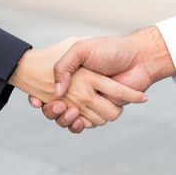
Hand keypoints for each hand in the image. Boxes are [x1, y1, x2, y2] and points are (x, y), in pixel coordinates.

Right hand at [29, 26, 175, 132]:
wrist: (138, 58)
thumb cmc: (110, 50)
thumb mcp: (81, 48)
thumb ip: (64, 66)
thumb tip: (57, 92)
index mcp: (71, 76)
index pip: (47, 92)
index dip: (38, 99)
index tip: (37, 101)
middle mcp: (79, 90)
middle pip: (56, 110)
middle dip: (53, 112)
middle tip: (59, 105)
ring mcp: (90, 102)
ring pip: (70, 120)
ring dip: (66, 119)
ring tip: (69, 109)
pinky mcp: (103, 111)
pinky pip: (86, 124)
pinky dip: (80, 125)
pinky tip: (77, 119)